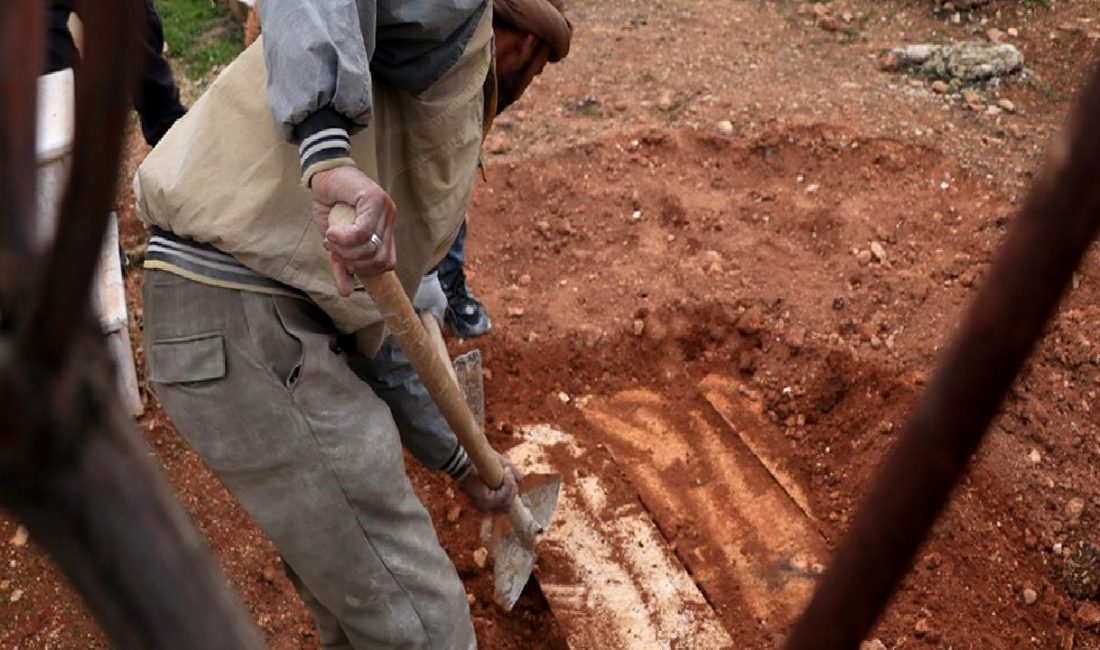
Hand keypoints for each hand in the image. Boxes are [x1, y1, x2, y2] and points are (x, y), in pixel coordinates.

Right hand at [310, 165, 396, 296]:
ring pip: (370, 247)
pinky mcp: (375, 198)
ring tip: (330, 239)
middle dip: (353, 262)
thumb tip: (346, 293)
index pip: (386, 263)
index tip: (343, 261)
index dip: (364, 270)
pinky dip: (343, 238)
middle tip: (334, 250)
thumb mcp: (335, 243)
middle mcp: (389, 220)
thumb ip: (342, 265)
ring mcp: (385, 208)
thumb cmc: (331, 206)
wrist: (323, 176)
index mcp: (384, 231)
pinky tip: (331, 232)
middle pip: (379, 260)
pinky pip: (362, 232)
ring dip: (346, 250)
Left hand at [457, 454, 520, 513]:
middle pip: (508, 505)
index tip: (511, 476)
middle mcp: (486, 507)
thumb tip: (520, 480)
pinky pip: (503, 497)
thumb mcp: (500, 467)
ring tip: (506, 471)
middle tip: (509, 472)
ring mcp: (485, 506)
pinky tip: (506, 473)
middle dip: (512, 489)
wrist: (465, 461)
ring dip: (510, 486)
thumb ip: (510, 474)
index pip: (506, 504)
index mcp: (489, 502)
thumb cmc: (480, 463)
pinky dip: (508, 485)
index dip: (512, 491)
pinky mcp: (485, 502)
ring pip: (507, 502)